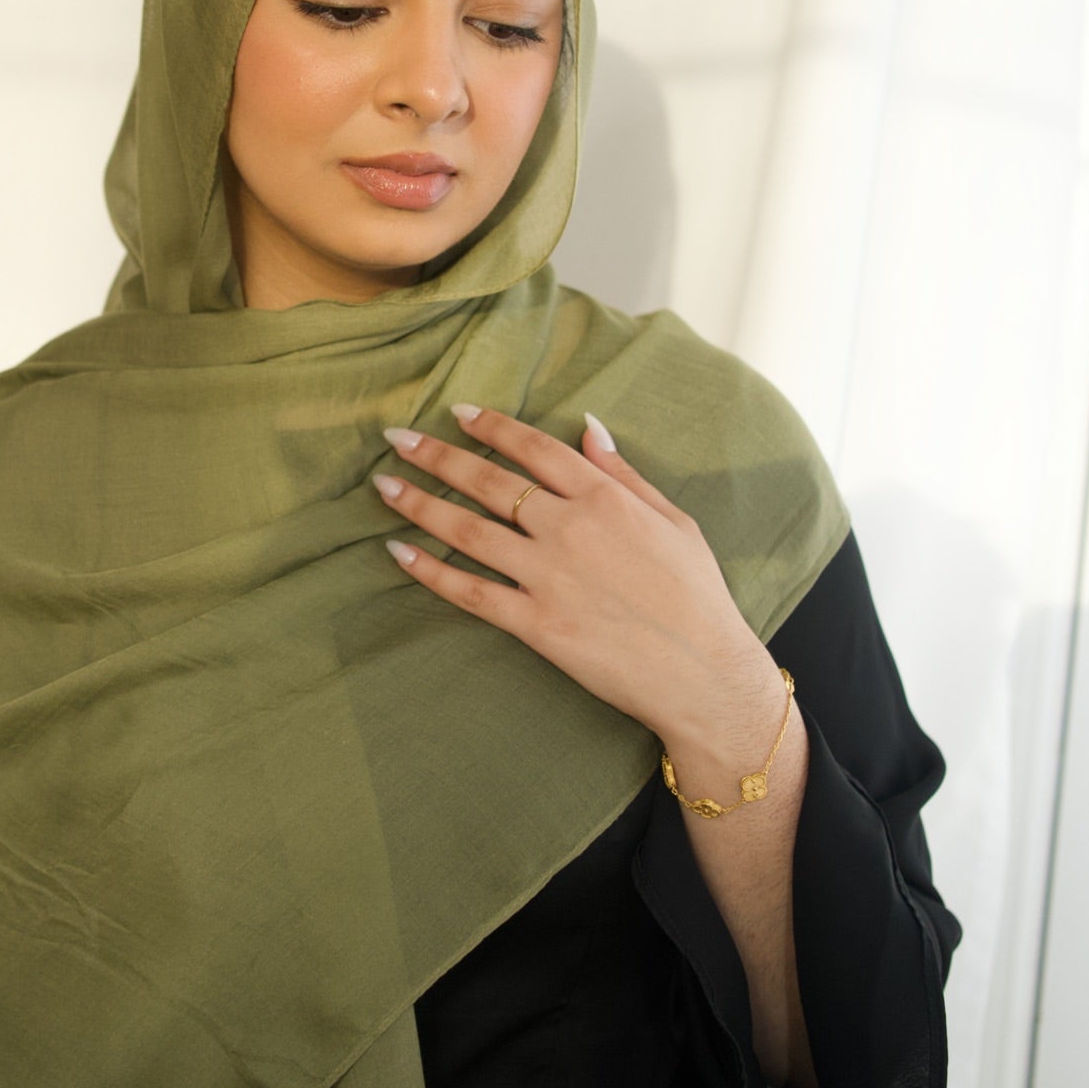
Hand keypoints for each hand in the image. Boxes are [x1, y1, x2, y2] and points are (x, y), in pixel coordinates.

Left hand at [374, 403, 785, 773]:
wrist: (704, 674)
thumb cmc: (697, 597)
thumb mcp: (674, 520)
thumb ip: (625, 474)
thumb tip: (589, 428)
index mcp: (605, 497)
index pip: (534, 449)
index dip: (491, 427)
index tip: (458, 414)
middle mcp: (569, 528)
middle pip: (488, 481)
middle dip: (437, 456)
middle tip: (397, 440)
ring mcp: (548, 576)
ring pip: (468, 529)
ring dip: (420, 504)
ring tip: (384, 486)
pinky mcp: (535, 623)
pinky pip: (470, 592)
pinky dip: (429, 571)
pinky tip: (398, 552)